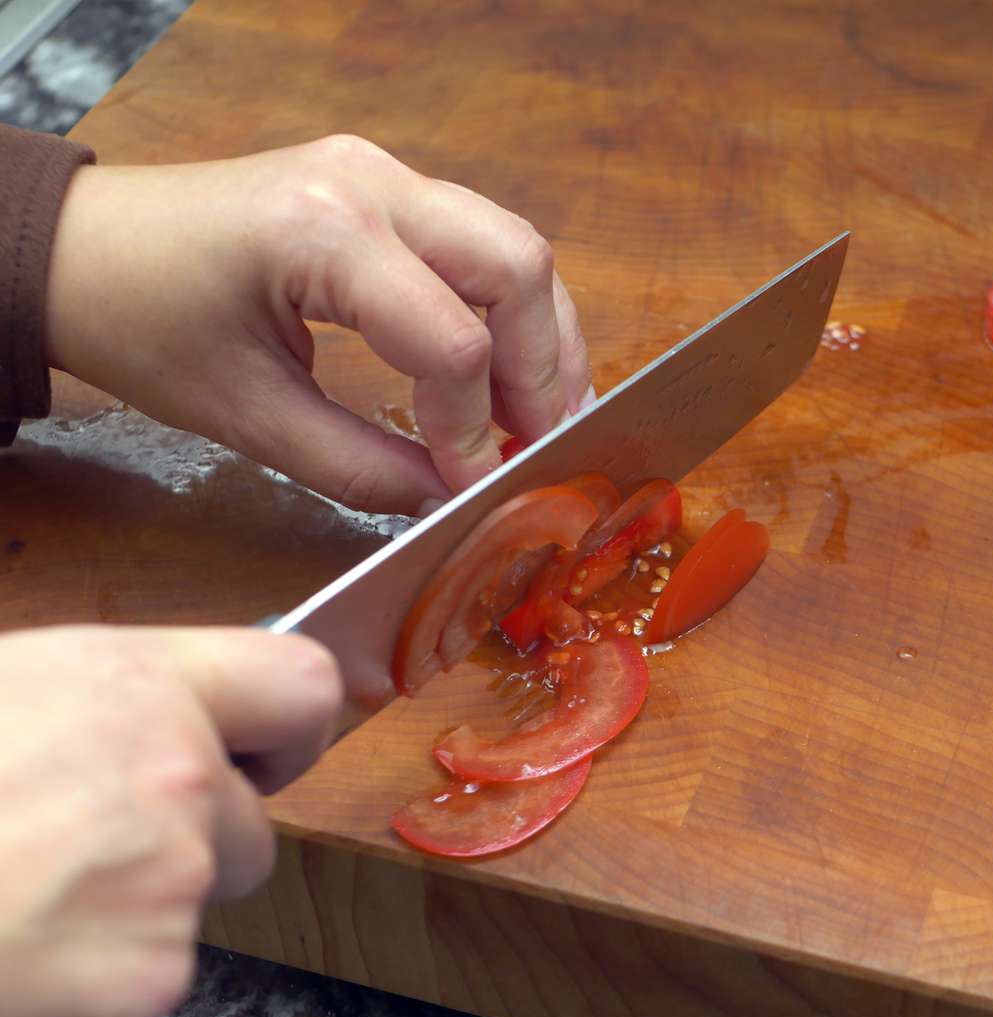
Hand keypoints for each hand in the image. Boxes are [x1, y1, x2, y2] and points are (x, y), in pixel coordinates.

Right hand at [0, 625, 340, 1016]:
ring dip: (126, 918)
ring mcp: (169, 891)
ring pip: (189, 910)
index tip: (259, 753)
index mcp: (134, 688)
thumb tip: (111, 723)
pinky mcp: (143, 989)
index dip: (283, 727)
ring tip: (10, 912)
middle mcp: (178, 782)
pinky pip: (139, 986)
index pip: (297, 686)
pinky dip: (85, 991)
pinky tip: (4, 970)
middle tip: (74, 854)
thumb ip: (78, 705)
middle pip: (251, 824)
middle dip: (189, 846)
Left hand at [43, 135, 592, 515]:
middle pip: (517, 268)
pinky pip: (484, 243)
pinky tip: (507, 371)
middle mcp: (369, 184)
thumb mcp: (247, 418)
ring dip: (541, 337)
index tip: (474, 486)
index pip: (453, 340)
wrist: (84, 247)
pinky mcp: (387, 186)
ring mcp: (384, 174)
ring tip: (534, 417)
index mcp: (321, 234)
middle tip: (535, 446)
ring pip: (517, 247)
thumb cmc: (144, 324)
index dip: (475, 429)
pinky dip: (512, 311)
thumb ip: (361, 467)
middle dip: (541, 370)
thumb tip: (451, 498)